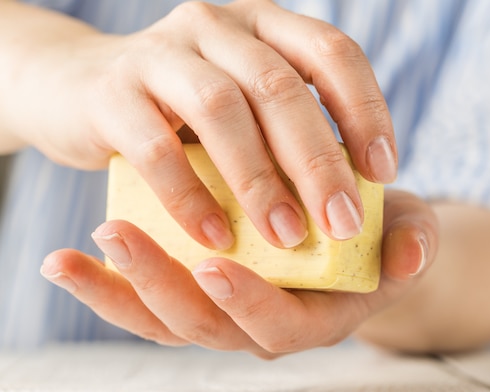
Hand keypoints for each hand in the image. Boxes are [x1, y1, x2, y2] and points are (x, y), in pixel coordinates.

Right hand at [1, 0, 395, 249]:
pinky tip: (216, 237)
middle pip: (280, 86)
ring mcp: (161, 53)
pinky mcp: (112, 92)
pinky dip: (191, 197)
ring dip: (260, 181)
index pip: (332, 52)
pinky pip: (158, 147)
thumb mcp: (244, 106)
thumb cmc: (181, 111)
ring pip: (223, 110)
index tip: (383, 172)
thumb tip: (350, 196)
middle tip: (344, 223)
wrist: (75, 89)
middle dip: (318, 160)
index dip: (366, 110)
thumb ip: (290, 132)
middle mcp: (217, 26)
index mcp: (262, 26)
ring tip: (289, 238)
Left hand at [40, 190, 436, 357]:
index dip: (249, 302)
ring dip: (119, 290)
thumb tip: (411, 255)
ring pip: (167, 318)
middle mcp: (262, 322)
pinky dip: (114, 282)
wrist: (353, 234)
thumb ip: (415, 242)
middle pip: (206, 325)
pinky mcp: (201, 286)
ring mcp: (226, 308)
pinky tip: (79, 255)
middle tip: (117, 237)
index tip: (215, 265)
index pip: (279, 325)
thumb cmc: (381, 234)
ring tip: (70, 258)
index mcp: (315, 316)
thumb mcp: (412, 231)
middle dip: (161, 287)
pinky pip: (153, 296)